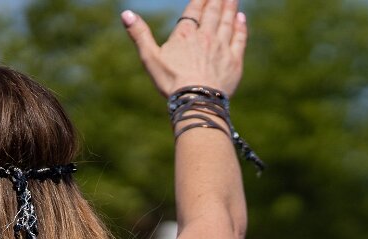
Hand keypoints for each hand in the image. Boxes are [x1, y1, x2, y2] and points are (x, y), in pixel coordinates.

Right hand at [122, 0, 246, 98]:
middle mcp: (206, 37)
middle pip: (213, 12)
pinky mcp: (235, 62)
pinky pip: (239, 39)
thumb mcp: (150, 58)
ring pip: (227, 22)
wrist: (197, 101)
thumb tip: (126, 14)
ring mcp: (222, 48)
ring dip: (230, 7)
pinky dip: (241, 27)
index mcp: (185, 34)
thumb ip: (139, 34)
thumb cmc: (171, 82)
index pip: (194, 10)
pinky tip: (241, 18)